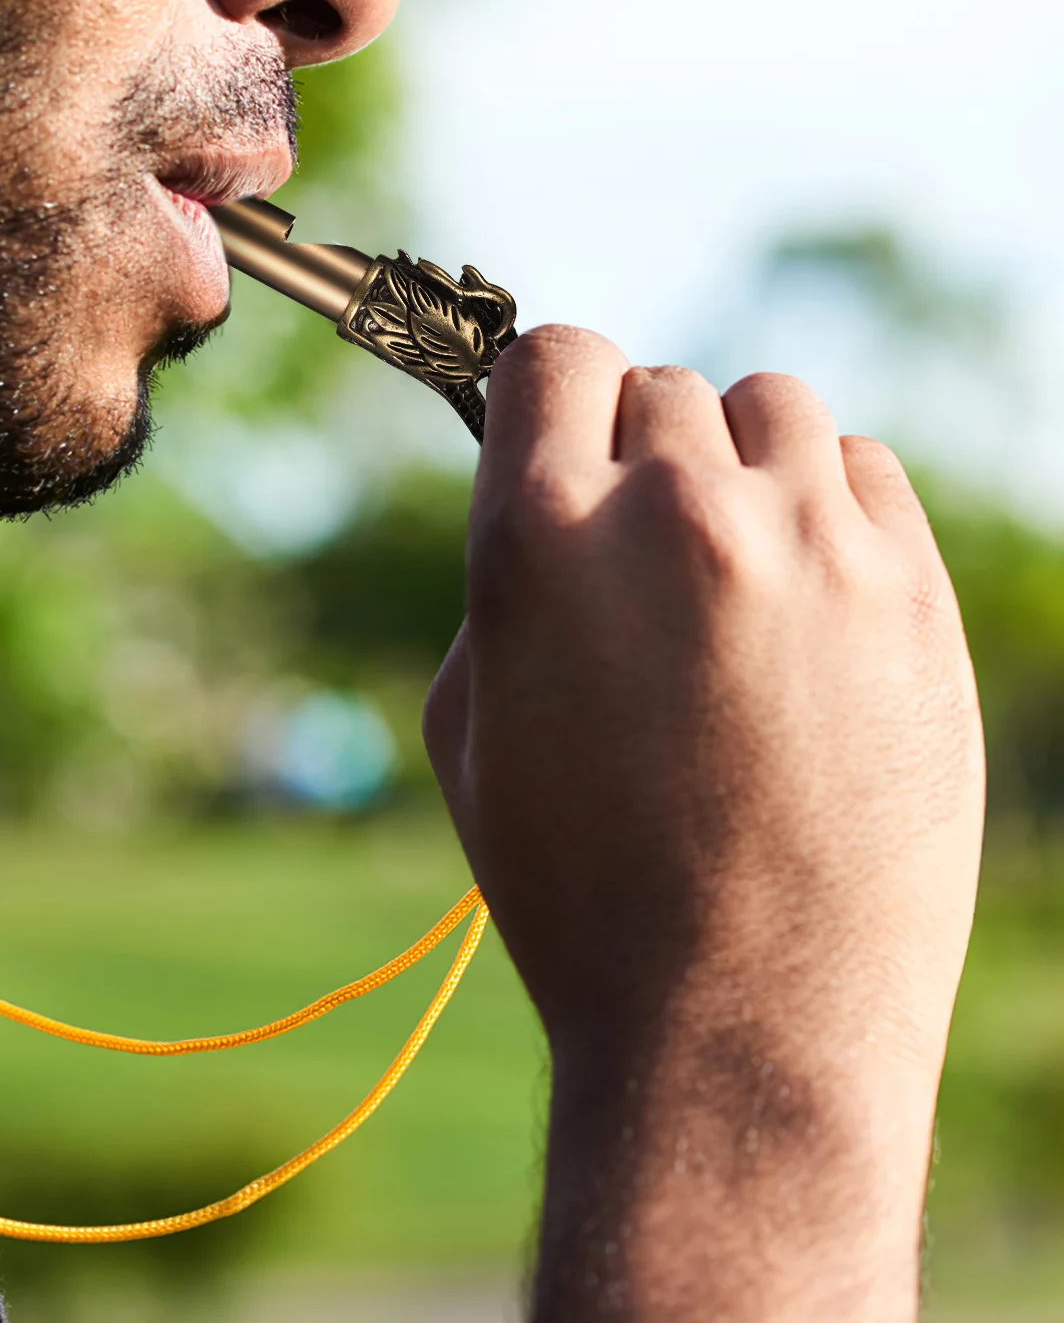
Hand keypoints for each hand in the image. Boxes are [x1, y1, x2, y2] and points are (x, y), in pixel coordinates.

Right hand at [424, 326, 983, 1320]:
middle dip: (633, 451)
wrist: (741, 1027)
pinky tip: (808, 599)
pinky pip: (862, 471)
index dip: (543, 390)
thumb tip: (548, 499)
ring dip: (736, 464)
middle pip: (657, 386)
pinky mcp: (915, 594)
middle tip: (640, 552)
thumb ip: (499, 583)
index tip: (554, 431)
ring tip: (731, 568)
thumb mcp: (466, 731)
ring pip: (770, 409)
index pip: (549, 355)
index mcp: (539, 542)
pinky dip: (825, 506)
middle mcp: (675, 515)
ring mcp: (811, 547)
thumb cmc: (579, 889)